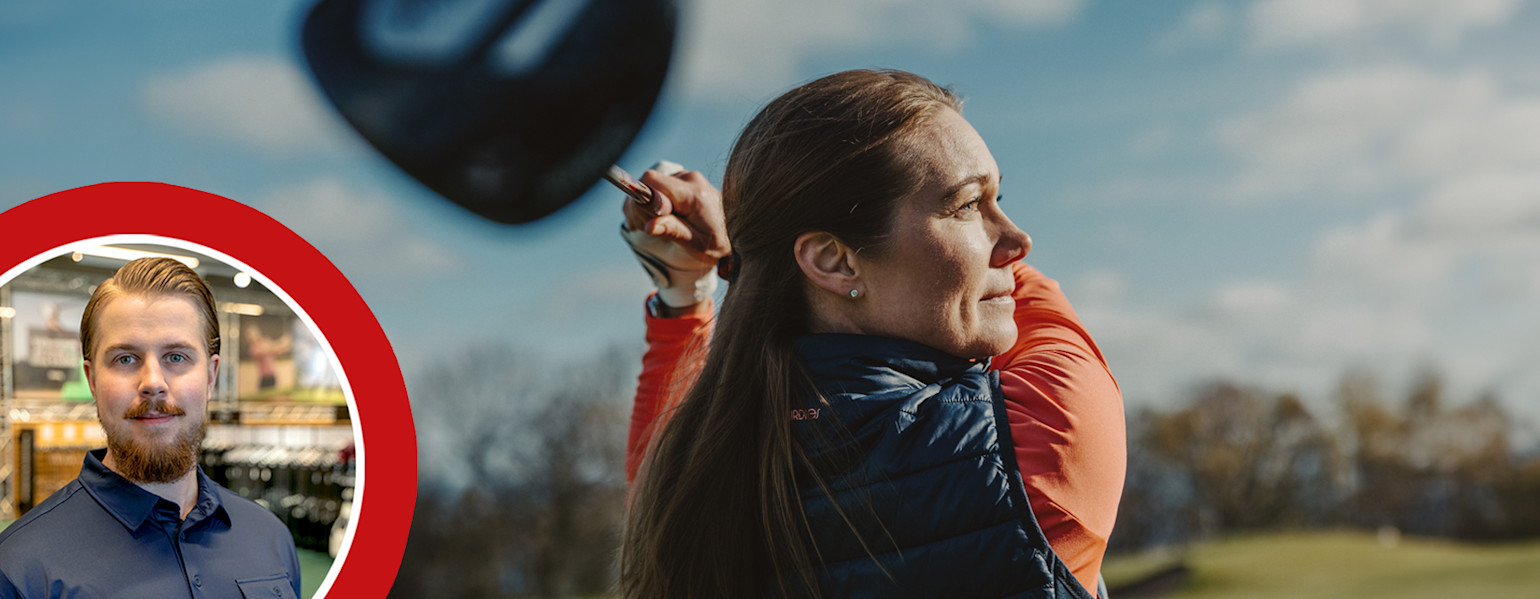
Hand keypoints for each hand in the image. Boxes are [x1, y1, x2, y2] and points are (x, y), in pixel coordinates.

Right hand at [620, 165, 730, 307]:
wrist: (738, 234)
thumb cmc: (718, 243)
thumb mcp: (696, 243)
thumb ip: (673, 231)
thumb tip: (649, 226)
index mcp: (693, 194)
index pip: (652, 181)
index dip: (642, 200)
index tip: (649, 221)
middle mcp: (690, 179)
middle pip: (649, 182)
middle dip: (643, 206)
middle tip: (653, 229)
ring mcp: (687, 178)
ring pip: (651, 184)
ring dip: (647, 206)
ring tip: (659, 227)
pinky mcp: (684, 182)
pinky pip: (659, 186)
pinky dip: (653, 203)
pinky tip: (662, 219)